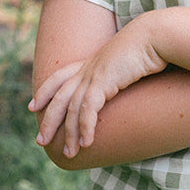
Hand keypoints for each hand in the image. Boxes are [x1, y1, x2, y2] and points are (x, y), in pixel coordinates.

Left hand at [29, 19, 166, 157]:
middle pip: (59, 96)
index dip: (45, 91)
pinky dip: (85, 127)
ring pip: (71, 107)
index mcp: (93, 62)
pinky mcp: (103, 80)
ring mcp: (94, 73)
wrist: (157, 36)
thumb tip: (126, 84)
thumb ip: (124, 75)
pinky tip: (87, 143)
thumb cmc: (151, 48)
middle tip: (40, 141)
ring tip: (69, 153)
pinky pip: (88, 108)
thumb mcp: (132, 63)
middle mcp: (89, 68)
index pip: (60, 77)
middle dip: (48, 119)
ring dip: (70, 133)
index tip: (32, 106)